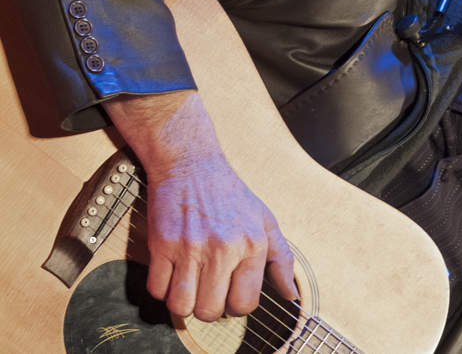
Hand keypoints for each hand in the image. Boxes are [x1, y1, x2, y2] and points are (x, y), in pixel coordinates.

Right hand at [103, 91, 297, 320]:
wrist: (191, 164)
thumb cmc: (229, 194)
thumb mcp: (265, 221)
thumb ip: (281, 259)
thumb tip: (290, 293)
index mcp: (252, 245)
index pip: (244, 304)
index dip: (236, 305)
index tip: (230, 294)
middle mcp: (223, 249)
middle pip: (211, 311)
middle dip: (209, 306)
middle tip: (208, 289)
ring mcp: (191, 248)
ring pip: (182, 306)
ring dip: (184, 302)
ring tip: (190, 284)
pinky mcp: (162, 244)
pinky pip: (157, 290)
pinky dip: (162, 288)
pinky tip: (173, 272)